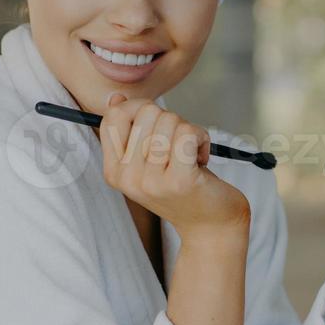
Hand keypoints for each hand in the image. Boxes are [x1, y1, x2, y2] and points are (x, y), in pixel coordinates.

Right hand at [98, 93, 248, 237]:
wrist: (211, 226)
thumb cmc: (183, 187)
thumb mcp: (148, 161)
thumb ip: (131, 131)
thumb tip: (115, 98)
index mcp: (114, 171)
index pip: (113, 116)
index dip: (138, 107)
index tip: (157, 123)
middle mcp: (128, 178)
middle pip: (146, 112)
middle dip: (170, 120)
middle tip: (179, 147)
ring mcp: (152, 181)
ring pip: (170, 120)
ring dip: (189, 131)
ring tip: (191, 156)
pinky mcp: (180, 180)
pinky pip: (188, 133)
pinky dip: (202, 137)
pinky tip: (202, 157)